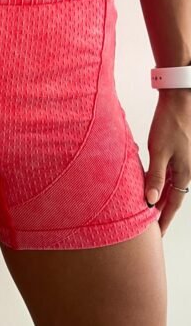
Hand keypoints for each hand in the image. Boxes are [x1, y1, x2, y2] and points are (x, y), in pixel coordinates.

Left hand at [145, 89, 190, 236]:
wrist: (178, 100)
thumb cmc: (169, 123)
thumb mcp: (159, 151)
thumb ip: (155, 176)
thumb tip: (150, 201)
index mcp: (184, 172)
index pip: (171, 203)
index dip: (163, 219)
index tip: (156, 234)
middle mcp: (186, 169)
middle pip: (172, 196)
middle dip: (161, 211)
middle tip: (150, 226)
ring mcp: (183, 161)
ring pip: (170, 185)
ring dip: (160, 196)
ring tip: (147, 209)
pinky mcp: (177, 152)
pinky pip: (169, 173)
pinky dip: (159, 182)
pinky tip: (150, 183)